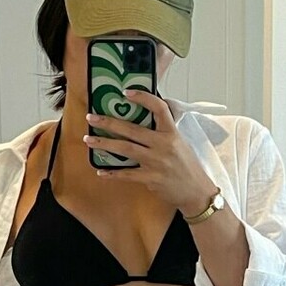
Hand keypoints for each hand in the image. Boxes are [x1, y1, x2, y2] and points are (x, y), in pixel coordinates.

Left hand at [83, 92, 215, 214]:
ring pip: (125, 149)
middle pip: (132, 130)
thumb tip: (145, 118)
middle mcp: (163, 145)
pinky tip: (101, 171)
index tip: (126, 92)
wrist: (197, 192)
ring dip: (105, 144)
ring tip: (89, 139)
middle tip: (92, 117)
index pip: (159, 108)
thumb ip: (164, 131)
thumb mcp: (181, 142)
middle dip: (109, 122)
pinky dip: (112, 173)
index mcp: (172, 133)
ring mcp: (156, 162)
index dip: (143, 98)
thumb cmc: (188, 166)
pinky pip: (127, 174)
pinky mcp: (150, 179)